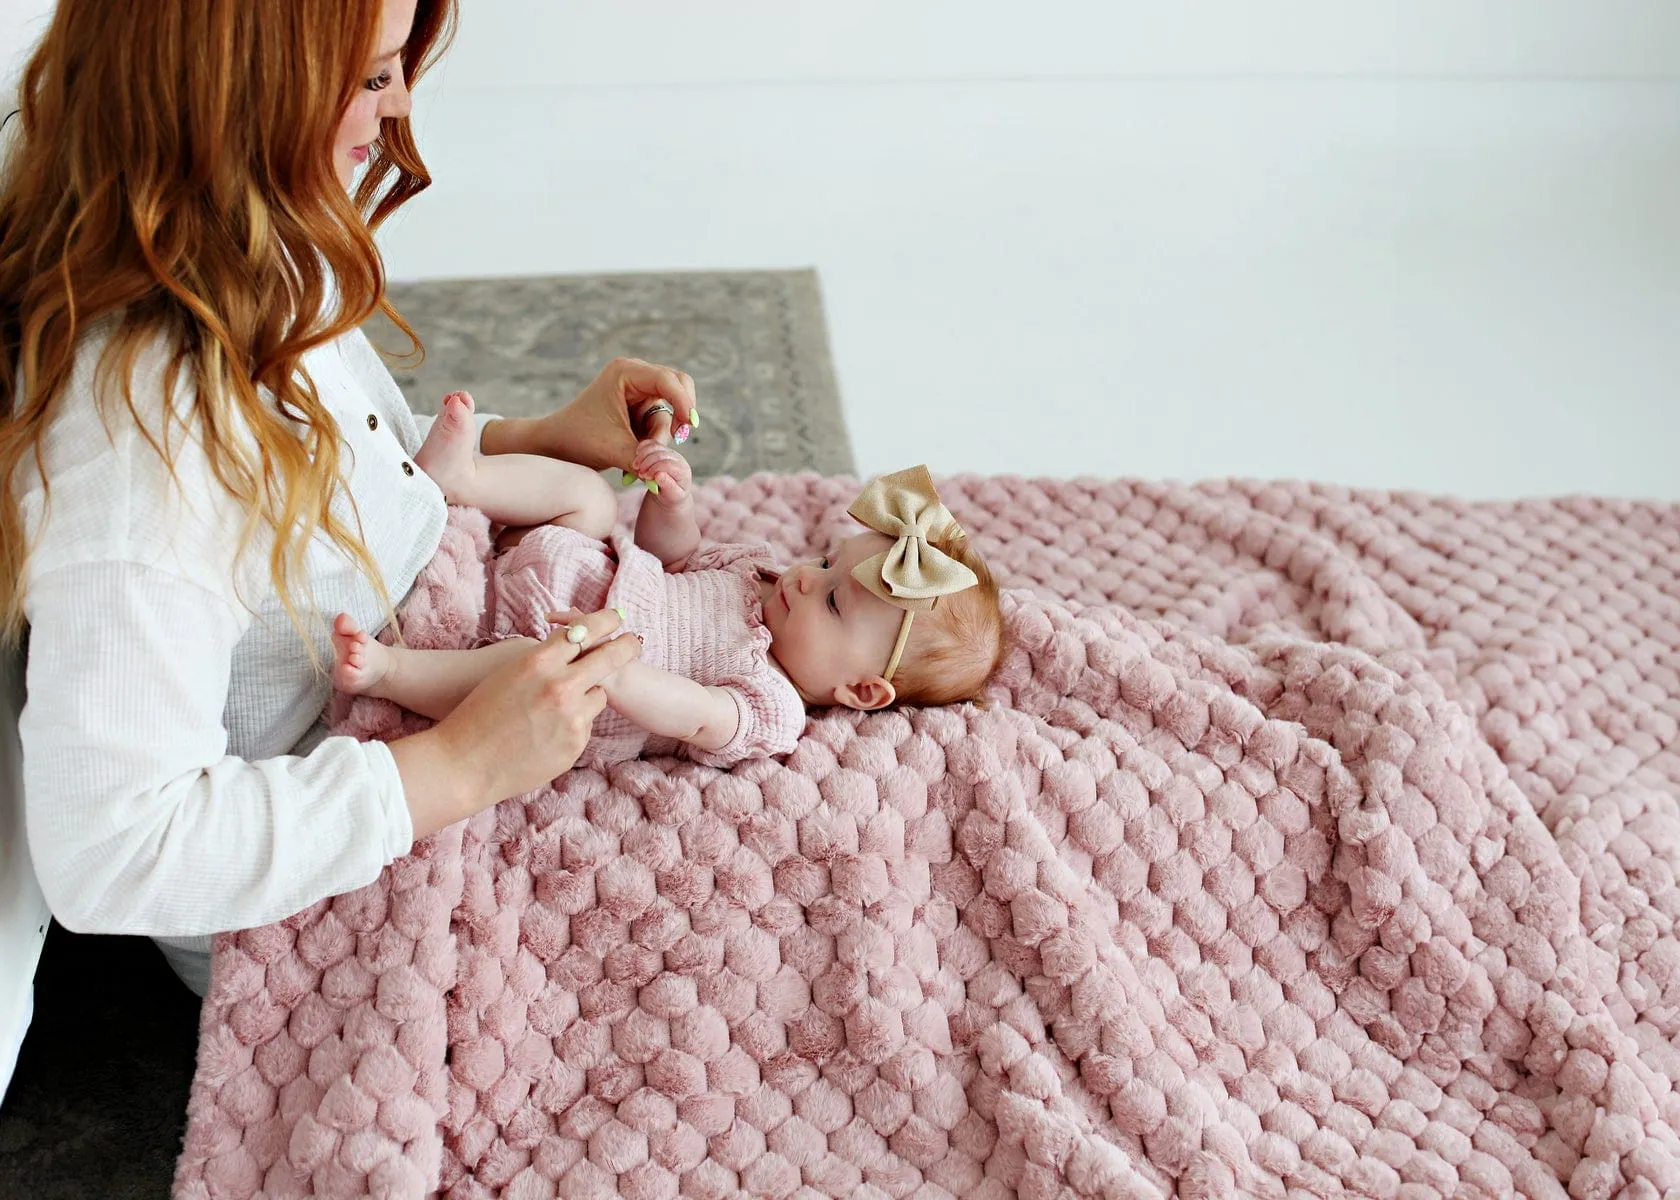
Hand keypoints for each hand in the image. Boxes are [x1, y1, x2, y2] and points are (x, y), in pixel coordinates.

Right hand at [406, 608, 640, 827]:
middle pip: (610, 657)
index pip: (585, 630)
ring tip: (556, 708)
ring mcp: (571, 718)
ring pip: (599, 696)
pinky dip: (573, 725)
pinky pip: (586, 725)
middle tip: (634, 642)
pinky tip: (546, 733)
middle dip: (626, 646)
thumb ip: (543, 658)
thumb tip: (571, 645)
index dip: (604, 621)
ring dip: (587, 696)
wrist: (464, 763)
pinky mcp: (575, 745)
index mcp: (539, 662)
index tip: (615, 617)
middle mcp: (560, 687)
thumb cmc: (478, 714)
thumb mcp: (508, 672)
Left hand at [522, 357, 698, 472]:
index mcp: (625, 373)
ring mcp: (638, 390)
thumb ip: (646, 460)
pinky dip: (657, 436)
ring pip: (671, 408)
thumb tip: (668, 475)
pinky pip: (662, 418)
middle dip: (681, 412)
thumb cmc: (580, 441)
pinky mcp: (639, 406)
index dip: (683, 402)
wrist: (558, 446)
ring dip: (663, 433)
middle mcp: (635, 375)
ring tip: (640, 454)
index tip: (689, 427)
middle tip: (679, 437)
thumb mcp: (615, 450)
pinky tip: (639, 449)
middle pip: (678, 384)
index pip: (667, 380)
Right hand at [630, 441, 691, 505]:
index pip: (668, 464)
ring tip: (636, 467)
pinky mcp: (661, 449)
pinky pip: (650, 443)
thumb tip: (659, 475)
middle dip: (646, 463)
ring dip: (642, 455)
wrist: (671, 493)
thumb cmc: (672, 496)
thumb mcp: (672, 496)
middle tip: (639, 473)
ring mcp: (669, 452)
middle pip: (660, 454)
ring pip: (654, 446)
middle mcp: (677, 458)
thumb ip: (668, 486)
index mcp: (682, 470)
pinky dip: (641, 448)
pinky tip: (636, 457)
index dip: (654, 469)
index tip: (645, 477)